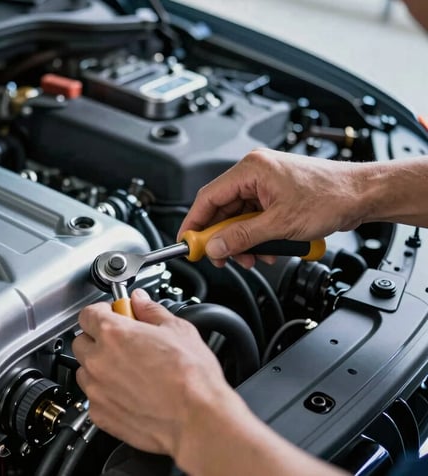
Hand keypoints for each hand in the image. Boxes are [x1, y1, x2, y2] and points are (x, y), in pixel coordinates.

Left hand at [72, 289, 238, 457]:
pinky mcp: (100, 414)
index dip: (101, 311)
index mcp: (113, 334)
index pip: (87, 314)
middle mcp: (98, 361)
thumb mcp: (178, 330)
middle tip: (121, 342)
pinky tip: (128, 392)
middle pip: (81, 342)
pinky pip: (93, 398)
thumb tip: (141, 301)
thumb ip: (151, 311)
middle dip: (97, 339)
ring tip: (127, 370)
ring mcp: (96, 390)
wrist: (197, 419)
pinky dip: (105, 394)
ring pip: (84, 371)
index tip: (113, 314)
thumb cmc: (191, 378)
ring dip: (98, 367)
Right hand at [178, 148, 369, 267]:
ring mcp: (266, 183)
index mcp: (251, 169)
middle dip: (223, 237)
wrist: (363, 195)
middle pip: (222, 209)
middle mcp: (255, 172)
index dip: (195, 223)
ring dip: (242, 240)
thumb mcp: (279, 224)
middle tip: (221, 257)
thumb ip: (242, 237)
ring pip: (238, 216)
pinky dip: (256, 235)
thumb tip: (215, 247)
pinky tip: (266, 249)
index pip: (208, 197)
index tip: (187, 243)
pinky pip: (255, 217)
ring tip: (252, 256)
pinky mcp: (276, 193)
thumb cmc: (331, 196)